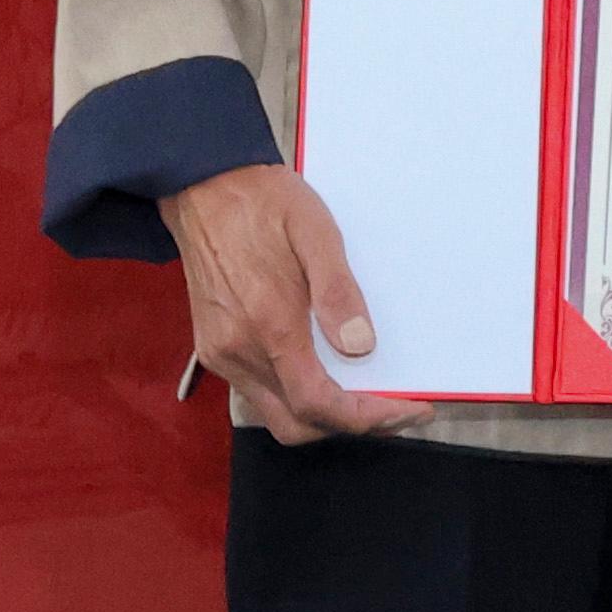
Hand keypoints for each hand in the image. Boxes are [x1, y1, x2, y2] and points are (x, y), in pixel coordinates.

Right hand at [159, 161, 427, 442]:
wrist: (202, 186)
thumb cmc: (263, 203)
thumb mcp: (314, 232)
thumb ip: (338, 292)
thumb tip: (361, 346)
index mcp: (268, 325)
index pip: (319, 404)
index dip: (369, 418)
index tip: (409, 410)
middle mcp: (239, 351)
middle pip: (296, 424)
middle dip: (346, 425)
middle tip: (392, 406)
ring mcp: (222, 353)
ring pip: (274, 412)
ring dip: (319, 413)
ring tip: (363, 391)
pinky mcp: (213, 347)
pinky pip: (257, 391)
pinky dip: (293, 394)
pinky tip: (321, 369)